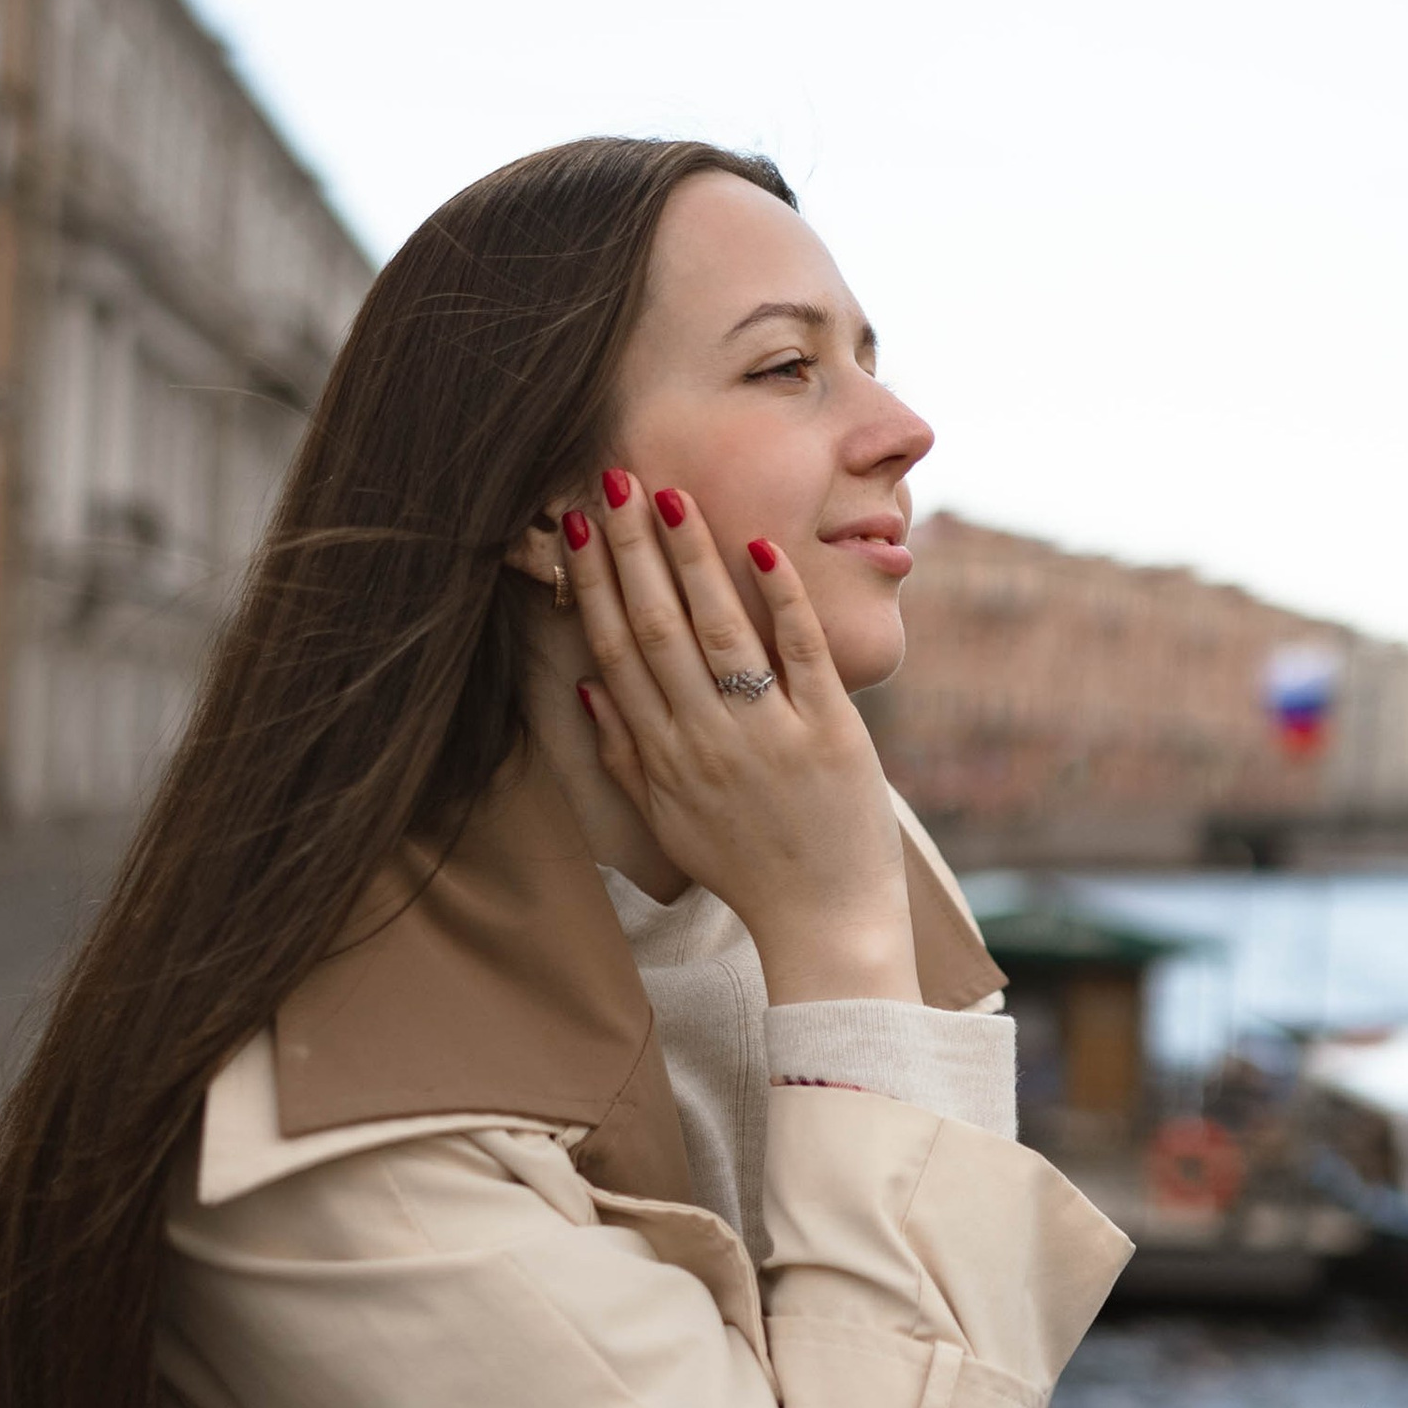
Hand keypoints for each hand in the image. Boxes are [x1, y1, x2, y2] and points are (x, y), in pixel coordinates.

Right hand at [563, 473, 919, 1004]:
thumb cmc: (745, 869)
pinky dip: (784, 600)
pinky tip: (761, 547)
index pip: (616, 653)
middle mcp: (706, 741)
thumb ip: (623, 756)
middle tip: (613, 482)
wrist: (822, 924)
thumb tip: (587, 685)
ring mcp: (768, 736)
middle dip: (633, 552)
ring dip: (693, 560)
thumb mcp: (668, 823)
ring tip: (672, 496)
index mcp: (663, 758)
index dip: (594, 586)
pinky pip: (803, 655)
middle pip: (658, 630)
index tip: (577, 527)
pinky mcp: (829, 736)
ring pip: (722, 632)